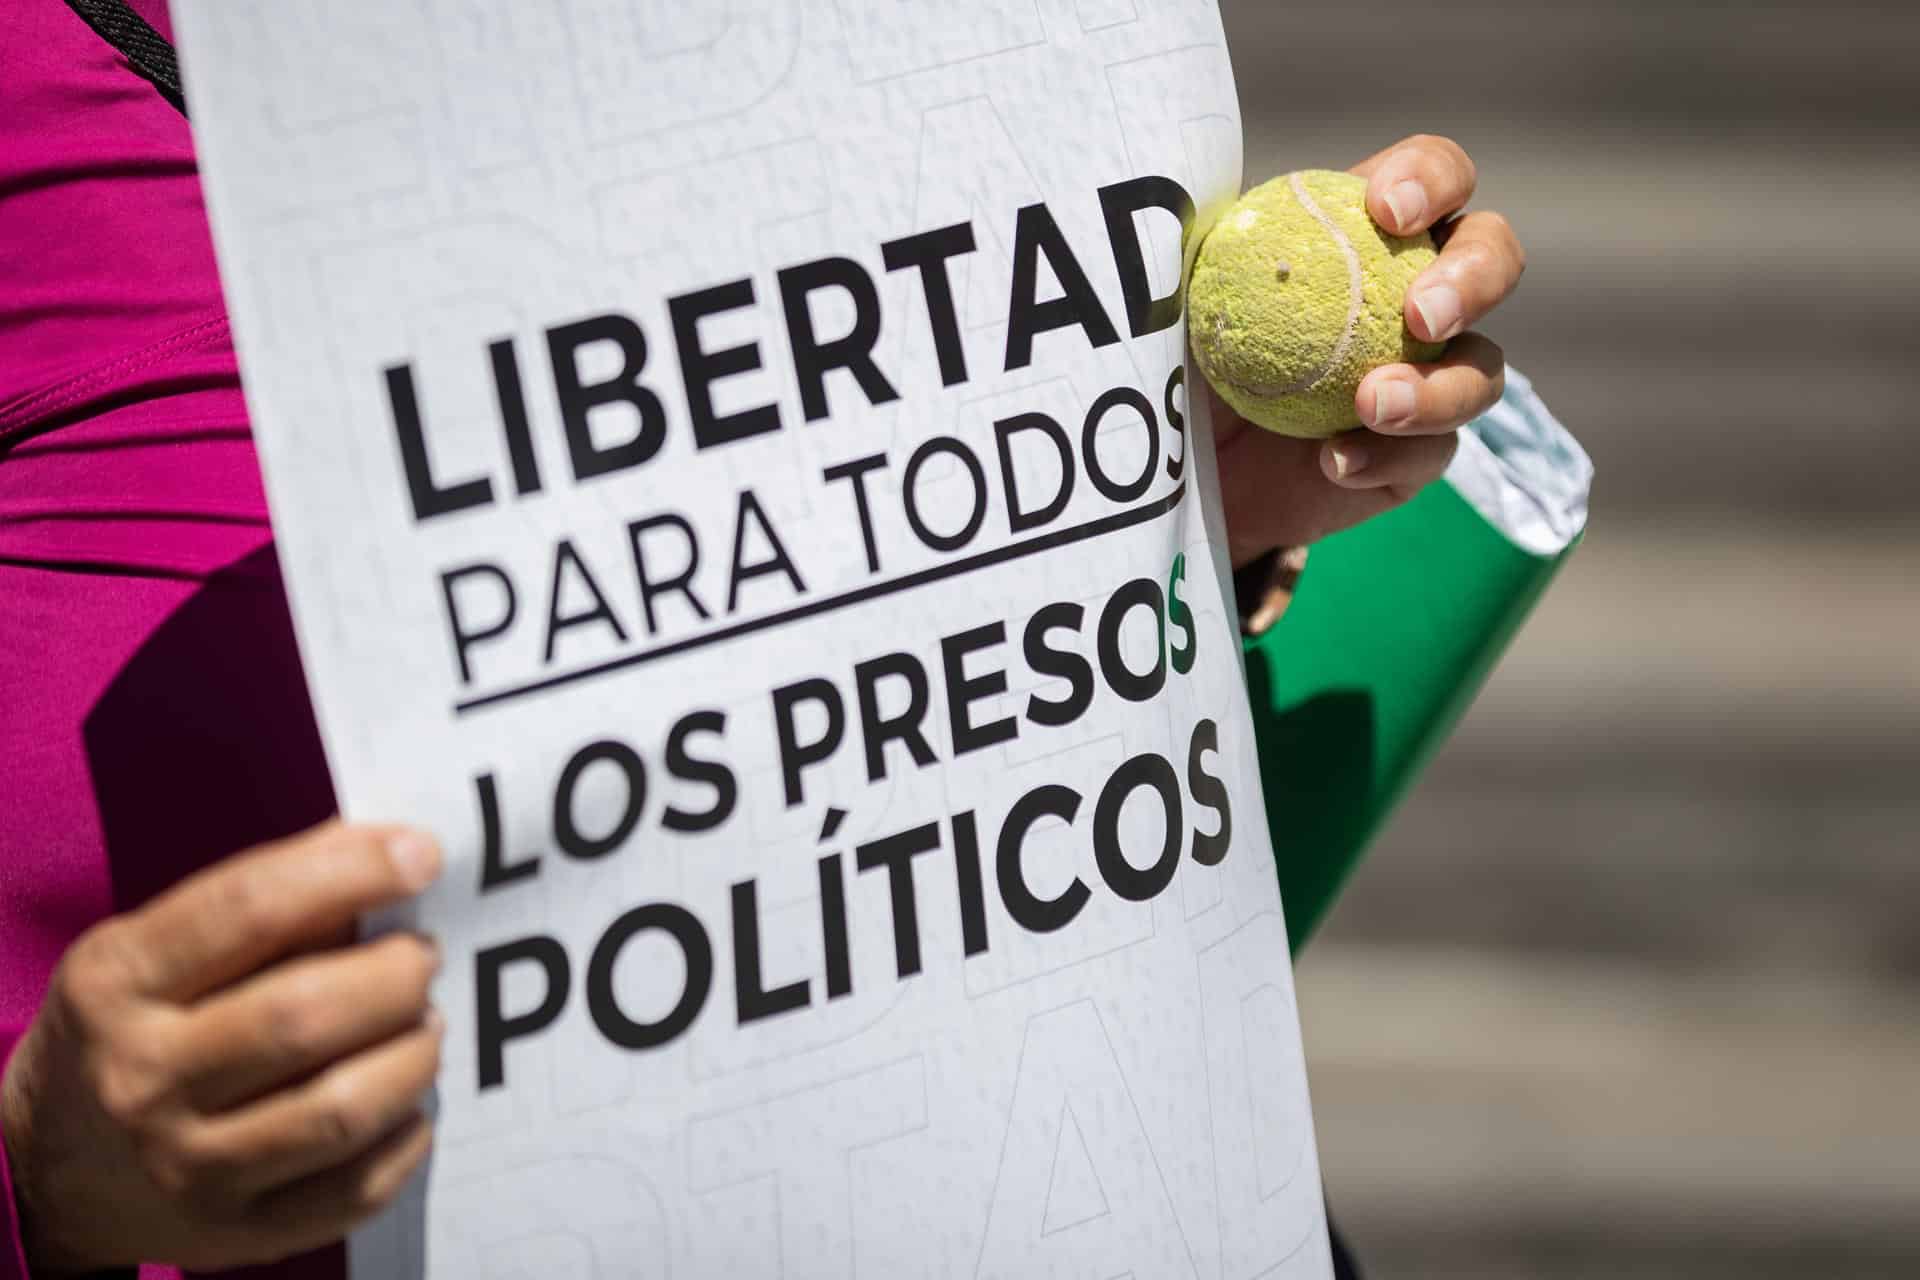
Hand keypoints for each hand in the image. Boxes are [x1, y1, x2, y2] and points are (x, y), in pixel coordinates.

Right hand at [0, 821, 444, 1271]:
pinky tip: (409, 1103)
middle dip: (397, 974)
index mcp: (118, 982)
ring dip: (413, 1054)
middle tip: (425, 957)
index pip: (248, 908)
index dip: (353, 872)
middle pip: (305, 1016)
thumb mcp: (152, 947)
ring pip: (340, 1108)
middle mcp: (142, 1079)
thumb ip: (261, 902)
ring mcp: (185, 1168)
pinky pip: (353, 1190)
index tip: (422, 853)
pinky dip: (406, 1137)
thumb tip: (394, 857)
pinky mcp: (233, 1235)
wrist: (48, 1163)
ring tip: (425, 1026)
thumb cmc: (132, 1024)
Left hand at [1213, 134, 1525, 563]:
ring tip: (1372, 403)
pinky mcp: (1418, 452)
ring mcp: (1431, 375)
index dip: (1430, 179)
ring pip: (1482, 371)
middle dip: (1475, 277)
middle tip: (1419, 314)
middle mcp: (1419, 292)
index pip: (1435, 176)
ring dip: (1440, 388)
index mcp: (1373, 229)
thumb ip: (1203, 238)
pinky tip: (1335, 461)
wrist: (1186, 465)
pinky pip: (1429, 454)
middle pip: (1495, 259)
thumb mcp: (1181, 290)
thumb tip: (1190, 190)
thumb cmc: (1188, 354)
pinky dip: (1385, 457)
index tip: (1386, 211)